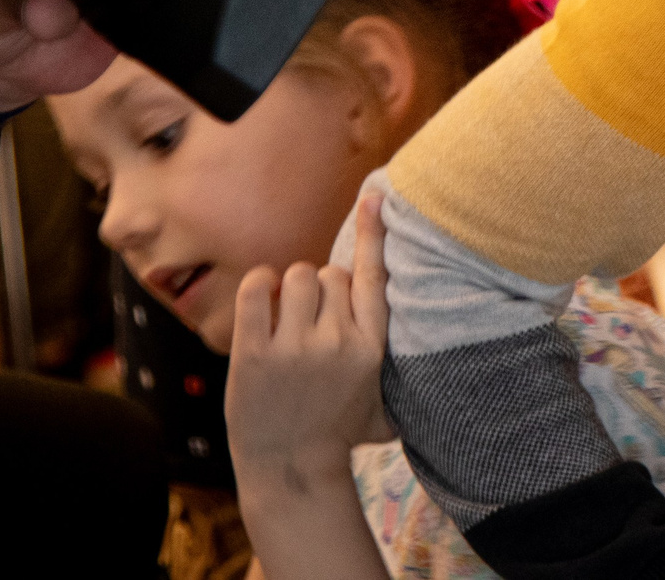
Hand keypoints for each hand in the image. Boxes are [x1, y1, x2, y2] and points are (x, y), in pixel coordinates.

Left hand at [227, 192, 394, 480]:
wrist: (289, 469)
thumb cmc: (336, 429)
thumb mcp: (378, 393)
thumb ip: (387, 352)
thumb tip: (410, 317)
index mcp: (370, 347)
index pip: (373, 277)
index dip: (374, 233)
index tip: (375, 196)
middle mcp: (337, 342)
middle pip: (329, 273)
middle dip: (317, 289)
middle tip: (307, 323)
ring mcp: (295, 348)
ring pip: (297, 277)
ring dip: (288, 291)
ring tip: (283, 321)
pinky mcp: (254, 354)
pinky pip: (256, 290)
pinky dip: (257, 287)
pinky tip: (259, 304)